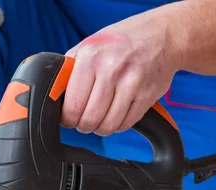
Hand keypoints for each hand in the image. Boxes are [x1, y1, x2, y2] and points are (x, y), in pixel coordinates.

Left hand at [61, 9, 182, 135]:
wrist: (162, 35)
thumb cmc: (120, 42)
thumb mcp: (88, 46)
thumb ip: (69, 69)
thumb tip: (53, 95)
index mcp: (91, 58)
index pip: (72, 105)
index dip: (67, 118)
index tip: (68, 119)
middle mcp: (111, 70)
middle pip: (89, 118)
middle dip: (82, 125)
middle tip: (82, 121)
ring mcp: (132, 83)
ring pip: (107, 125)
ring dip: (99, 128)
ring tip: (98, 120)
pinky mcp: (148, 95)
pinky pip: (126, 124)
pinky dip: (117, 126)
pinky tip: (114, 116)